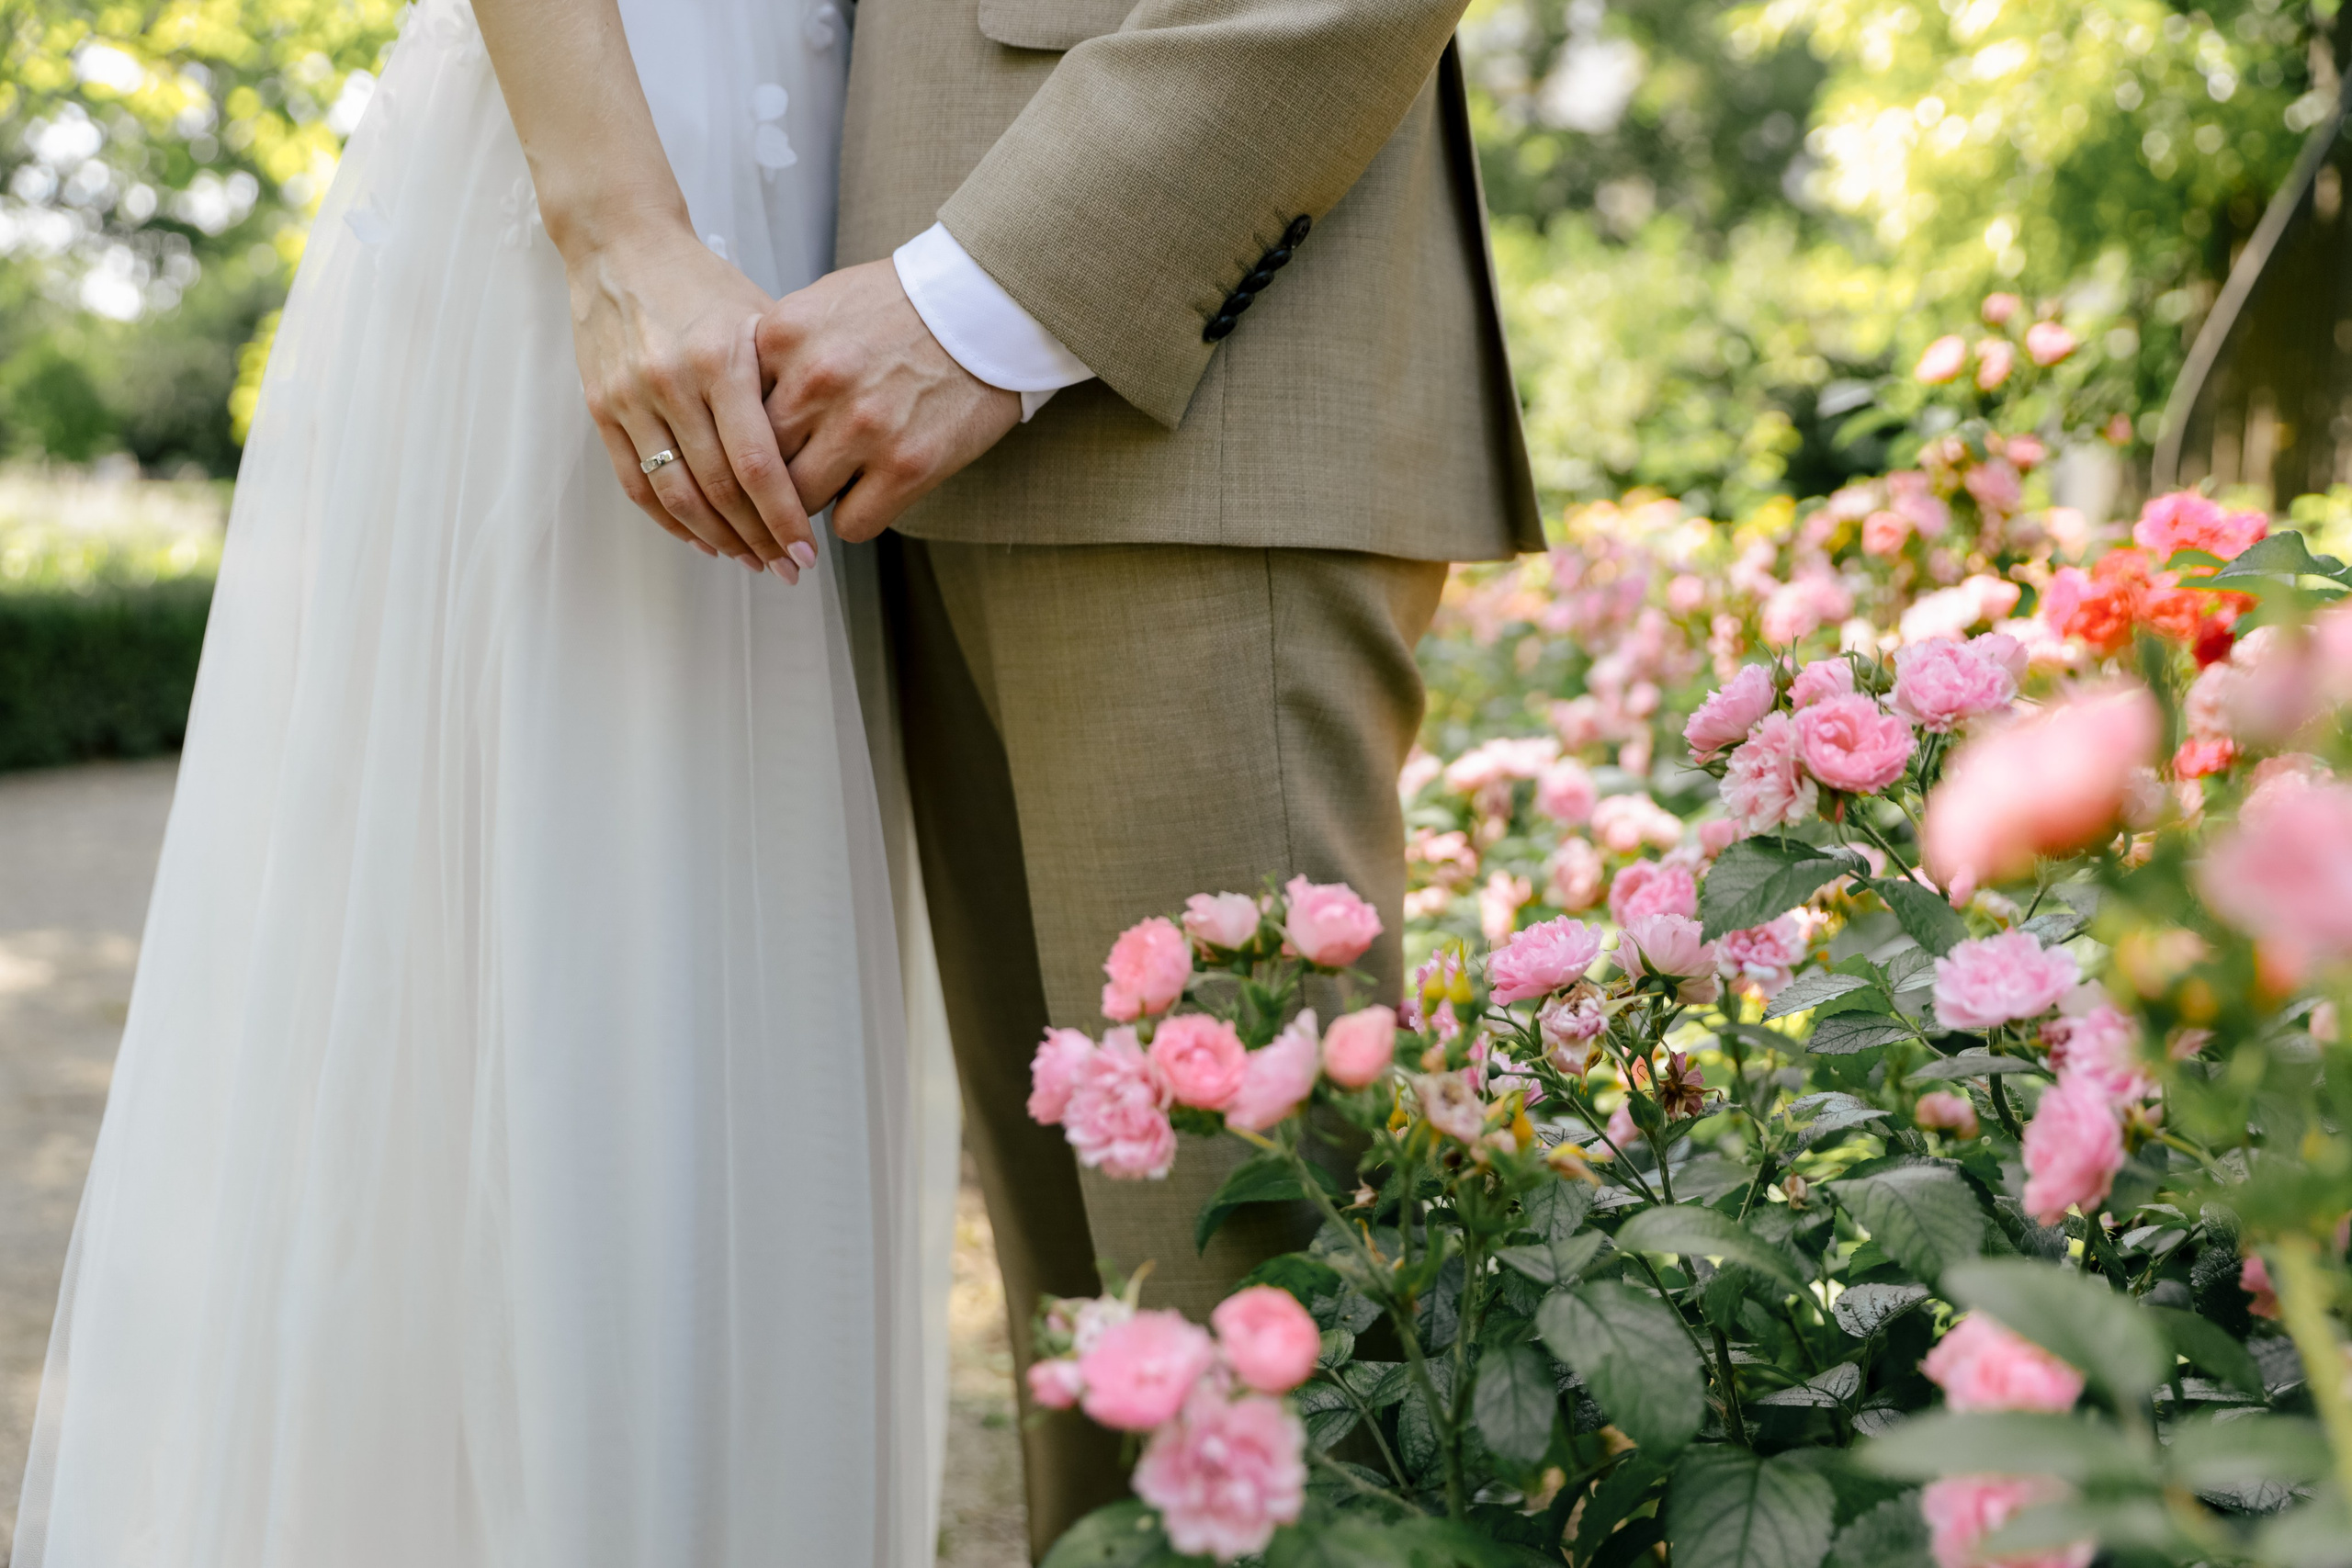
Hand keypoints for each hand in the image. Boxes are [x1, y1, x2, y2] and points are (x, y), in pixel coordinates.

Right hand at [563, 221, 818, 580]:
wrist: (621, 246)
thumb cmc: (704, 284)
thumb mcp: (760, 317)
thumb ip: (788, 381)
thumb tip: (831, 451)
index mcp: (720, 361)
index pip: (757, 462)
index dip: (783, 516)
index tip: (807, 550)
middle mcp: (671, 382)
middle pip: (718, 488)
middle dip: (757, 538)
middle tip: (786, 567)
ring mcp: (630, 397)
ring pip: (675, 495)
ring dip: (716, 538)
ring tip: (749, 560)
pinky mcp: (601, 407)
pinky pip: (636, 483)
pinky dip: (670, 520)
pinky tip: (702, 538)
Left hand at [755, 259, 1021, 543]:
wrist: (985, 305)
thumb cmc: (902, 306)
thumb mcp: (820, 305)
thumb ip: (774, 353)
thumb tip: (737, 408)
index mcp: (785, 337)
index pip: (732, 413)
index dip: (740, 438)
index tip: (749, 454)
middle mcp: (818, 382)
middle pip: (758, 463)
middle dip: (769, 482)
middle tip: (784, 485)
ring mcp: (863, 427)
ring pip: (799, 502)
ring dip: (810, 504)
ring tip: (831, 486)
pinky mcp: (907, 466)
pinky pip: (851, 525)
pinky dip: (855, 517)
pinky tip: (869, 493)